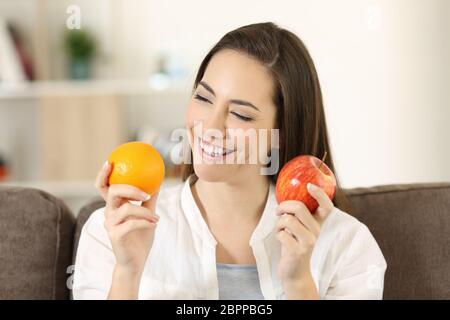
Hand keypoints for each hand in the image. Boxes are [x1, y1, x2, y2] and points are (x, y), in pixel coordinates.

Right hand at [94, 161, 159, 275]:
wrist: (135, 261)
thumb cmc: (139, 237)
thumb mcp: (147, 215)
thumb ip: (149, 199)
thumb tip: (158, 181)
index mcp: (114, 206)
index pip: (104, 187)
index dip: (103, 174)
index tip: (110, 161)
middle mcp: (109, 213)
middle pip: (113, 192)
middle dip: (129, 188)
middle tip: (146, 193)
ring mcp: (110, 224)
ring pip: (126, 208)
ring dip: (145, 211)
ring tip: (156, 217)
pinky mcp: (115, 235)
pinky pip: (131, 223)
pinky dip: (145, 222)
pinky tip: (155, 223)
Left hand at [275, 183, 333, 298]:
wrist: (295, 272)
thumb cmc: (294, 244)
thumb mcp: (299, 228)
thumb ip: (297, 214)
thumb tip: (284, 194)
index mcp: (318, 223)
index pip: (327, 206)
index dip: (320, 194)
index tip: (309, 185)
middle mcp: (316, 231)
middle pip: (299, 207)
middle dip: (283, 206)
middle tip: (278, 211)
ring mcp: (309, 242)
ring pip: (288, 220)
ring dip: (278, 223)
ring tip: (280, 229)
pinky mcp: (298, 251)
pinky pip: (281, 234)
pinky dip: (277, 234)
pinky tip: (281, 240)